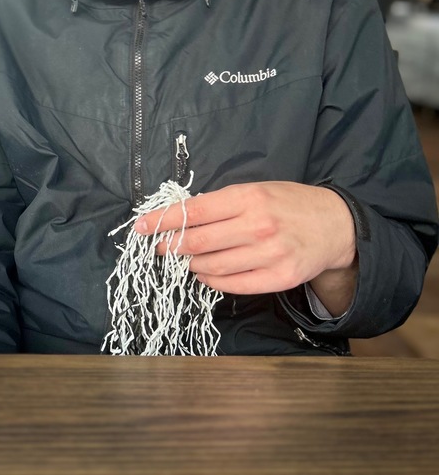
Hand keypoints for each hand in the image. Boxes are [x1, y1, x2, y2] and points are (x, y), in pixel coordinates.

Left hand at [134, 181, 357, 311]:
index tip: (141, 226)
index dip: (163, 220)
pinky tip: (205, 274)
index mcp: (249, 197)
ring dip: (191, 264)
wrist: (334, 225)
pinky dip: (212, 280)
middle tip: (159, 247)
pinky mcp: (279, 278)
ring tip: (185, 260)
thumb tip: (180, 217)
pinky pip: (234, 284)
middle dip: (171, 246)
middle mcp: (258, 225)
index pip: (195, 212)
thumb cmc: (288, 203)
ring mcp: (270, 254)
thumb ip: (222, 204)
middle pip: (199, 241)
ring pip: (213, 265)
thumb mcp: (256, 190)